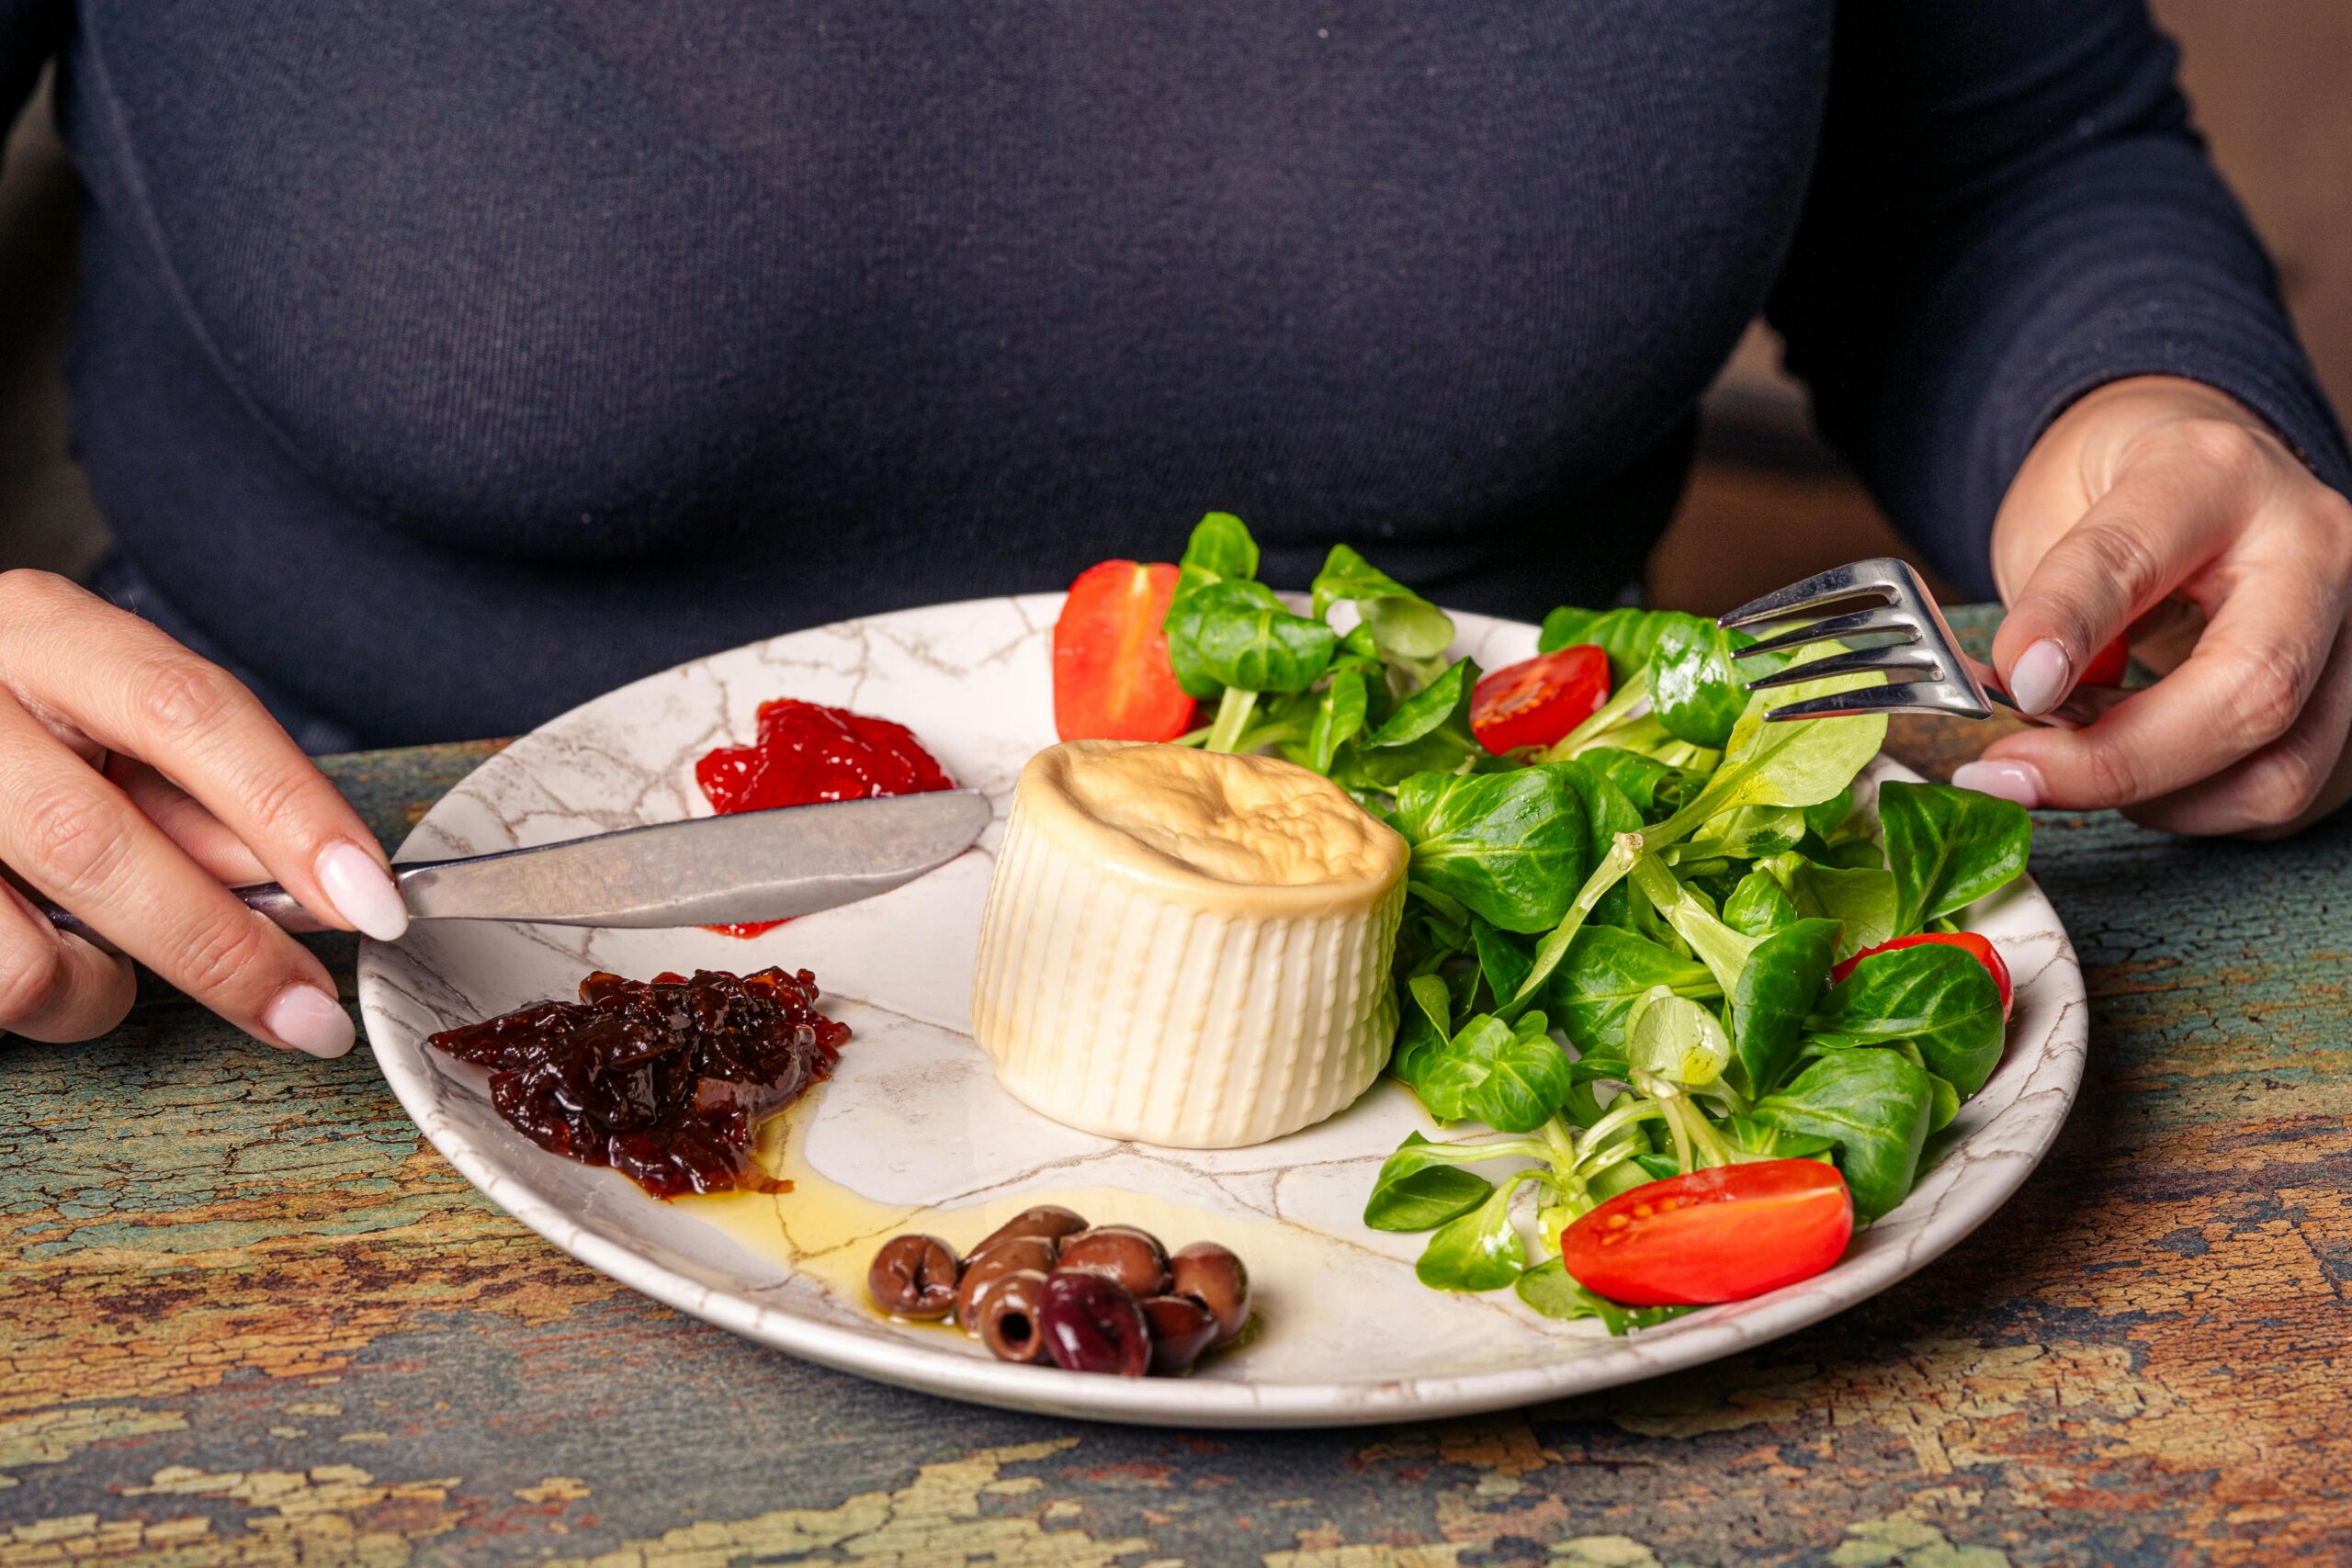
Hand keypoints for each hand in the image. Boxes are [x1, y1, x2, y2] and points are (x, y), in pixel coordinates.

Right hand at [0, 571, 406, 1049]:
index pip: (191, 712)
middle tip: (314, 1016)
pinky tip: (43, 957)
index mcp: (44, 631)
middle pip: (99, 840)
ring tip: (114, 967)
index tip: (373, 903)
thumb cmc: (36, 740)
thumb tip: (317, 887)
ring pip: (26, 948)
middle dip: (225, 946)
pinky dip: (42, 999)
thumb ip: (205, 800)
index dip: (291, 813)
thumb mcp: (119, 736)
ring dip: (106, 988)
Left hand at [1957, 376, 2351, 837]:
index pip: (2134, 558)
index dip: (2067, 628)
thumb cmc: (2123, 493)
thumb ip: (2049, 599)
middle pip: (2254, 691)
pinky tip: (2137, 761)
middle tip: (2013, 778)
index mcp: (2212, 476)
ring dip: (2156, 796)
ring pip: (2280, 771)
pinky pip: (2281, 797)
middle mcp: (2315, 548)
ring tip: (2076, 756)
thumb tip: (2032, 694)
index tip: (2015, 685)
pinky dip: (2191, 804)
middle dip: (2119, 762)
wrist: (2204, 481)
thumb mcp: (2055, 510)